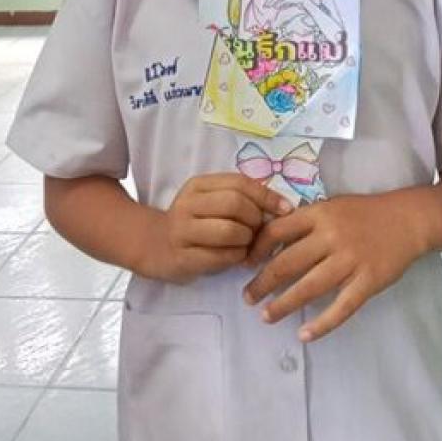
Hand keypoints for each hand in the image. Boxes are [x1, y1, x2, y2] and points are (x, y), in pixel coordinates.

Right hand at [154, 173, 292, 283]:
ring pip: (230, 231)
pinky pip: (222, 256)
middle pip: (235, 204)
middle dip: (255, 219)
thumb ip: (241, 198)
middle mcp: (188, 205)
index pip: (239, 183)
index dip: (267, 195)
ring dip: (247, 240)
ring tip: (247, 243)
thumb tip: (283, 206)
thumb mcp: (211, 201)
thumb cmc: (194, 222)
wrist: (155, 245)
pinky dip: (237, 257)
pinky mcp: (183, 257)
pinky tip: (237, 256)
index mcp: (198, 185)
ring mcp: (182, 231)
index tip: (286, 209)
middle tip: (258, 230)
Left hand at [242, 193, 426, 341]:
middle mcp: (332, 236)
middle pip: (287, 262)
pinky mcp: (369, 281)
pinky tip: (304, 334)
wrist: (407, 219)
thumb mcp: (331, 207)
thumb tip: (268, 242)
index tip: (245, 264)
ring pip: (309, 287)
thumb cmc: (364, 213)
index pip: (277, 230)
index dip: (257, 249)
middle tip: (247, 298)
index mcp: (319, 214)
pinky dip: (322, 324)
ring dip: (284, 305)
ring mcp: (351, 260)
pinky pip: (341, 307)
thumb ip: (304, 222)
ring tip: (266, 317)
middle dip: (263, 283)